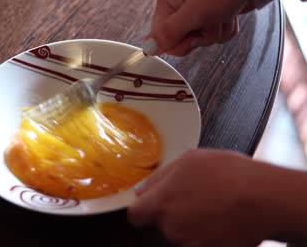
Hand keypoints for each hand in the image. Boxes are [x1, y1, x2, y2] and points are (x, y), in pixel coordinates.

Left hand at [127, 149, 280, 246]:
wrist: (264, 198)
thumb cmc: (228, 174)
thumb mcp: (188, 160)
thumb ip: (159, 178)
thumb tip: (142, 190)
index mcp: (160, 204)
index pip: (135, 215)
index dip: (143, 209)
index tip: (151, 204)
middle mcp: (171, 228)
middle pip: (161, 223)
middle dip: (172, 213)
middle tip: (193, 198)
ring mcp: (189, 243)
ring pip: (181, 234)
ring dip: (190, 224)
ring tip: (211, 207)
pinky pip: (199, 242)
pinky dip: (206, 234)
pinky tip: (220, 220)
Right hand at [149, 0, 254, 55]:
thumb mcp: (194, 13)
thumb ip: (169, 33)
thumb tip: (147, 48)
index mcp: (167, 0)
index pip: (161, 38)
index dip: (180, 43)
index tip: (193, 34)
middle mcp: (178, 3)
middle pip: (182, 39)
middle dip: (202, 36)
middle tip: (210, 20)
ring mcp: (194, 8)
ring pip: (200, 38)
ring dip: (216, 32)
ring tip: (222, 14)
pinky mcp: (210, 12)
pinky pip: (213, 33)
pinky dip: (223, 28)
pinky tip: (228, 15)